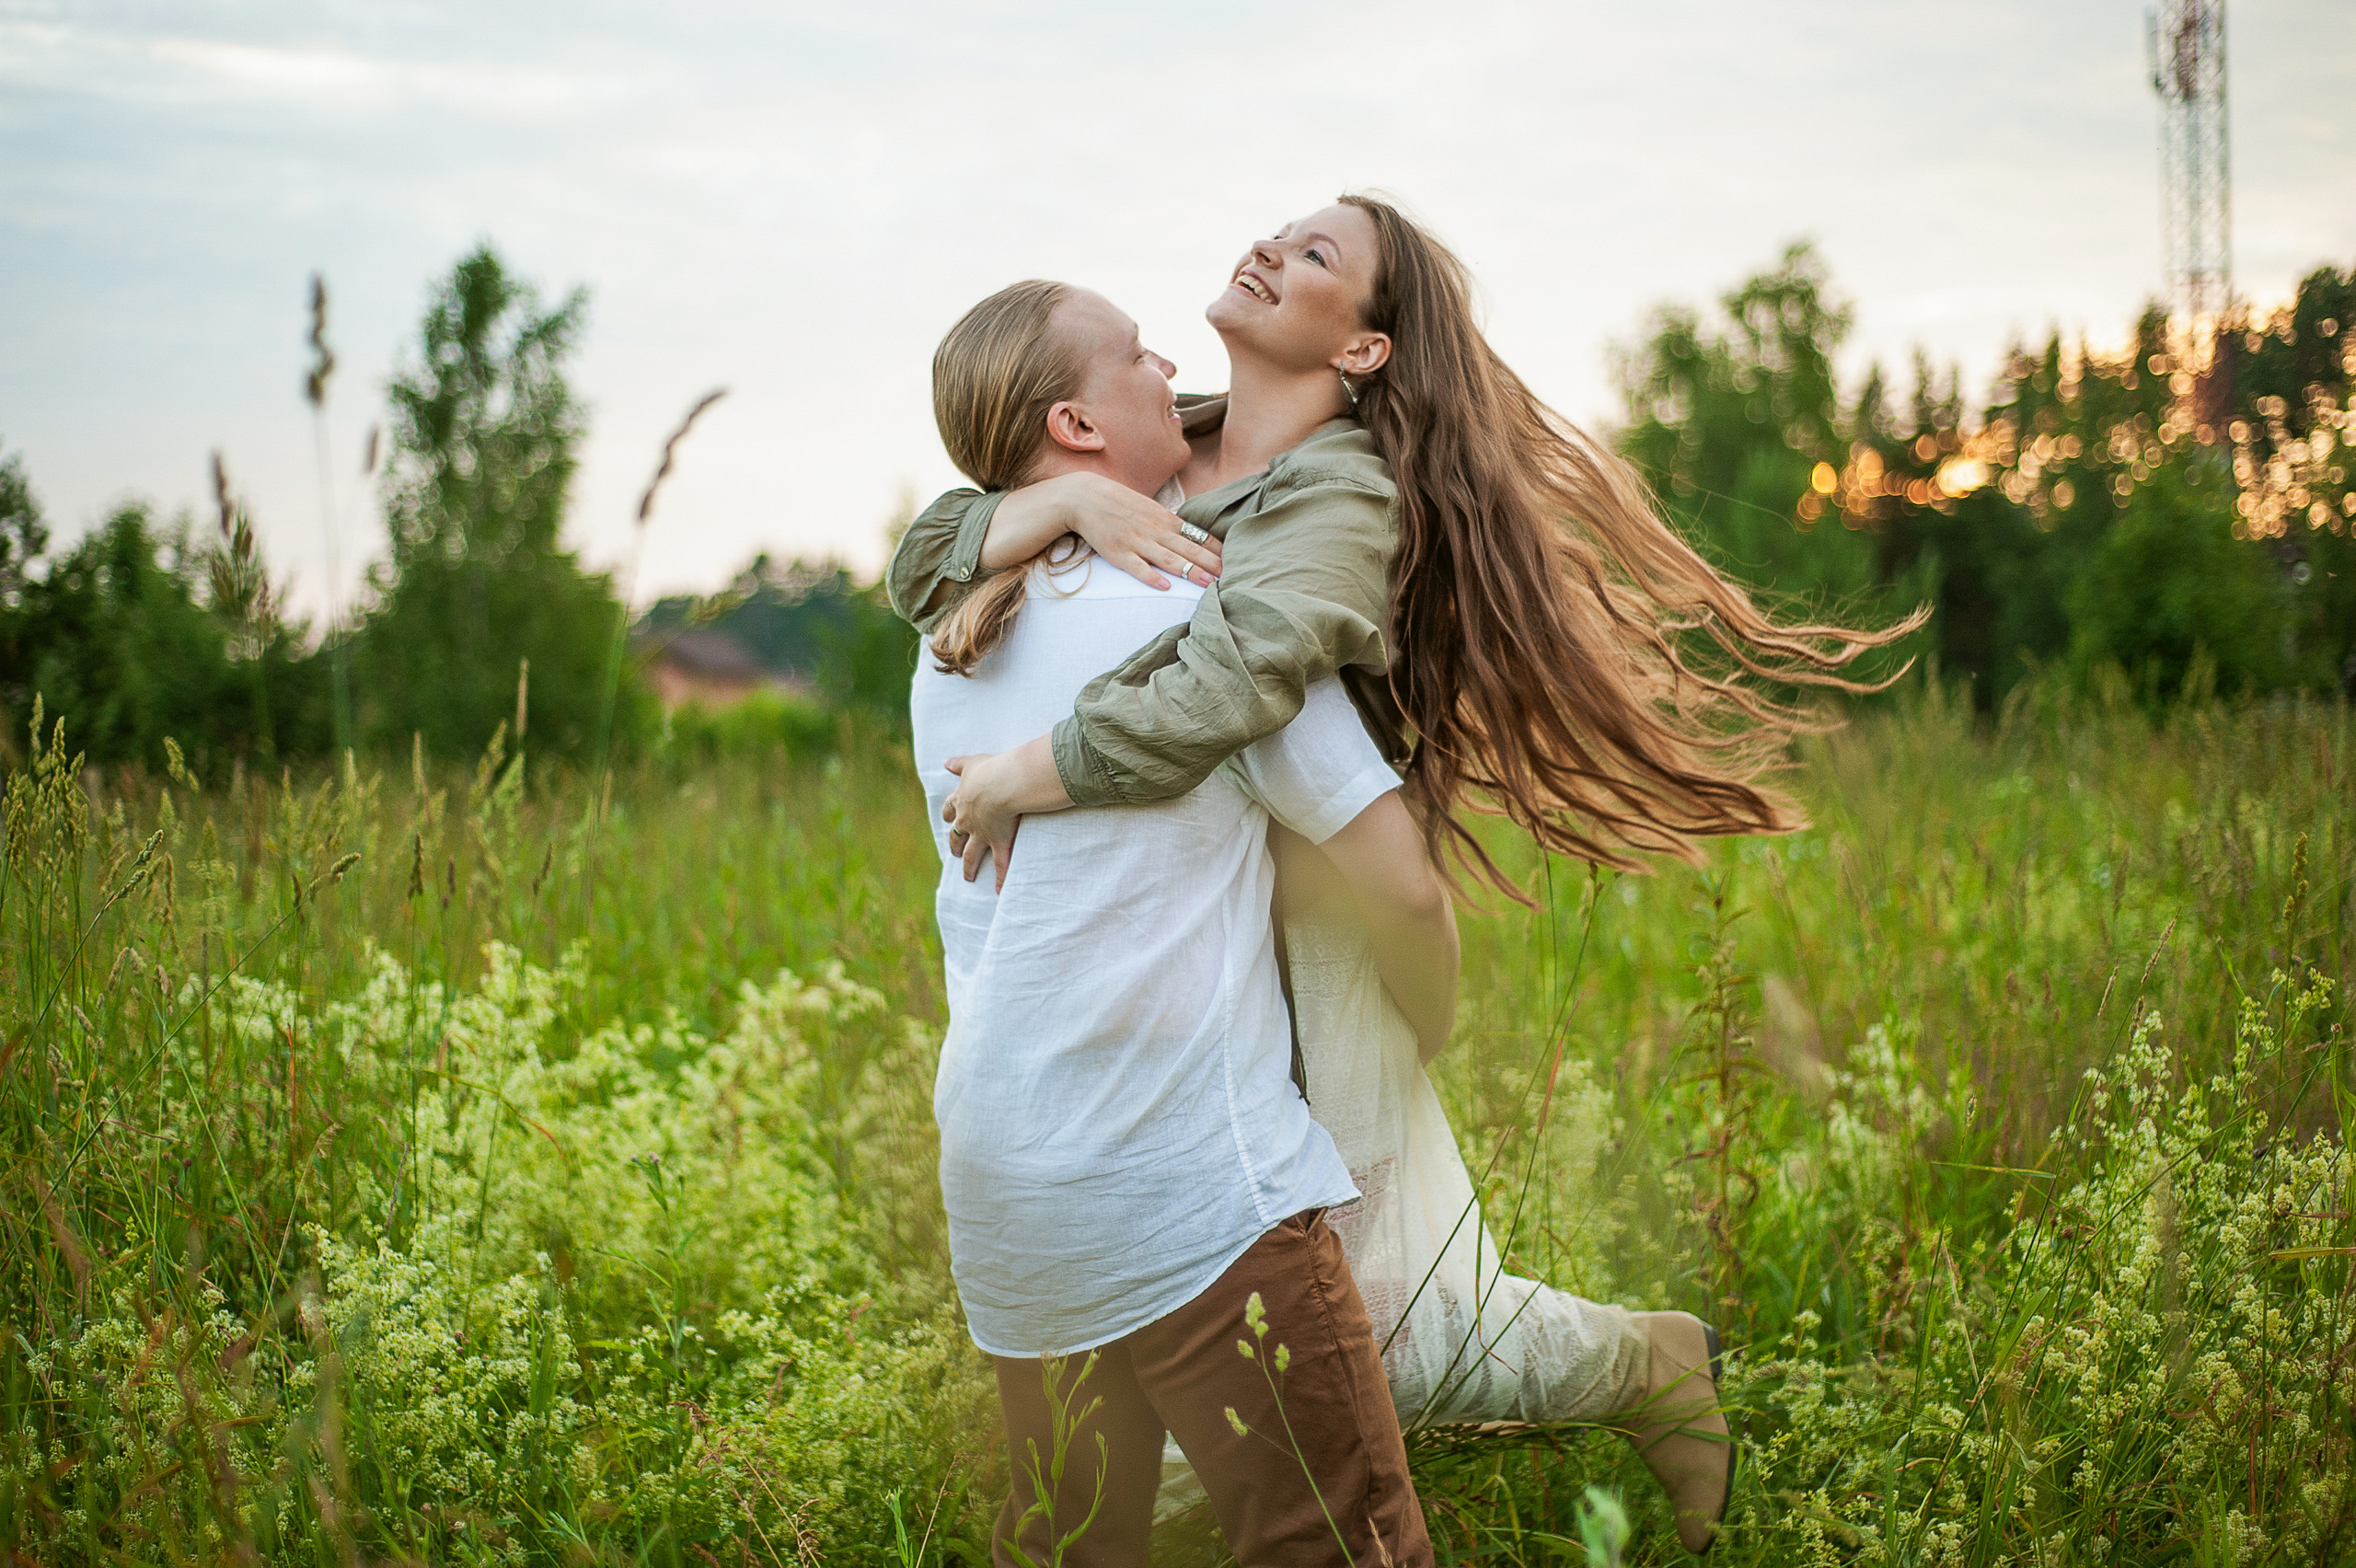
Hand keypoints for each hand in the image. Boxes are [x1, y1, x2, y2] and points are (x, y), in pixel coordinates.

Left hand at [941, 736, 1072, 890]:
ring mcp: (981, 834)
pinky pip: (999, 865)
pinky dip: (999, 879)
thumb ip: (959, 764)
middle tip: (954, 853)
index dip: (949, 815)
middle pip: (957, 836)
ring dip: (969, 866)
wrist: (1003, 784)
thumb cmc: (990, 770)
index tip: (947, 819)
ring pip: (971, 854)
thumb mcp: (971, 763)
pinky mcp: (998, 843)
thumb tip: (945, 762)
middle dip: (955, 845)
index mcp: (961, 801)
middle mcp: (967, 821)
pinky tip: (998, 891)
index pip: (950, 809)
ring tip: (967, 877)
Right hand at [985, 472, 1219, 589]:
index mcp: (1163, 518)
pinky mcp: (1117, 553)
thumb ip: (1167, 521)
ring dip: (1189, 571)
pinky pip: (1136, 567)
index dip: (1215, 547)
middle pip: (1187, 549)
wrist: (1082, 496)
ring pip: (1167, 559)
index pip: (1196, 534)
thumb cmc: (1117, 502)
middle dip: (1210, 563)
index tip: (1233, 558)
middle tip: (1230, 575)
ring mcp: (1135, 542)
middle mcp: (1153, 530)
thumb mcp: (1147, 506)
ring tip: (1208, 584)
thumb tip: (1189, 533)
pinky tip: (1165, 586)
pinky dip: (1150, 576)